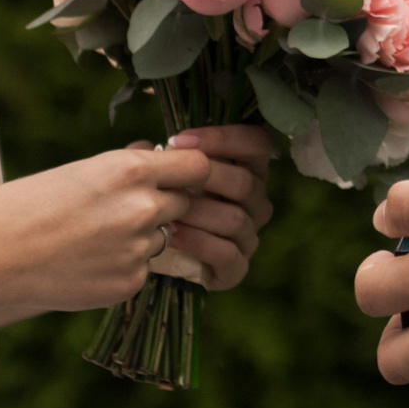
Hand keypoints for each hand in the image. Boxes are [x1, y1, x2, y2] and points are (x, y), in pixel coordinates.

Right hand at [0, 144, 223, 322]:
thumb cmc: (25, 206)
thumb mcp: (79, 170)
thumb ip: (127, 164)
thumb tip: (156, 154)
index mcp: (130, 171)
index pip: (199, 166)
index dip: (190, 171)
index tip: (178, 175)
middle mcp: (142, 209)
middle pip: (186, 203)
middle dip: (165, 203)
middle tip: (123, 208)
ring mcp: (138, 250)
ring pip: (162, 237)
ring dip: (142, 236)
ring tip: (93, 237)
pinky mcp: (128, 283)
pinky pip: (142, 268)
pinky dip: (123, 265)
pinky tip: (86, 262)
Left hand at [165, 124, 275, 290]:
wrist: (151, 251)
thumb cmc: (163, 200)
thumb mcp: (163, 173)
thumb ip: (166, 157)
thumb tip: (155, 148)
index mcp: (248, 170)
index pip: (257, 143)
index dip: (225, 138)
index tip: (179, 140)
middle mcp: (256, 202)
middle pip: (246, 183)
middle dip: (205, 178)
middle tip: (171, 179)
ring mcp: (249, 236)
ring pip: (236, 220)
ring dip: (198, 213)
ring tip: (167, 211)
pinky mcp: (237, 268)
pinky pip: (227, 254)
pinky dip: (199, 243)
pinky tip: (172, 236)